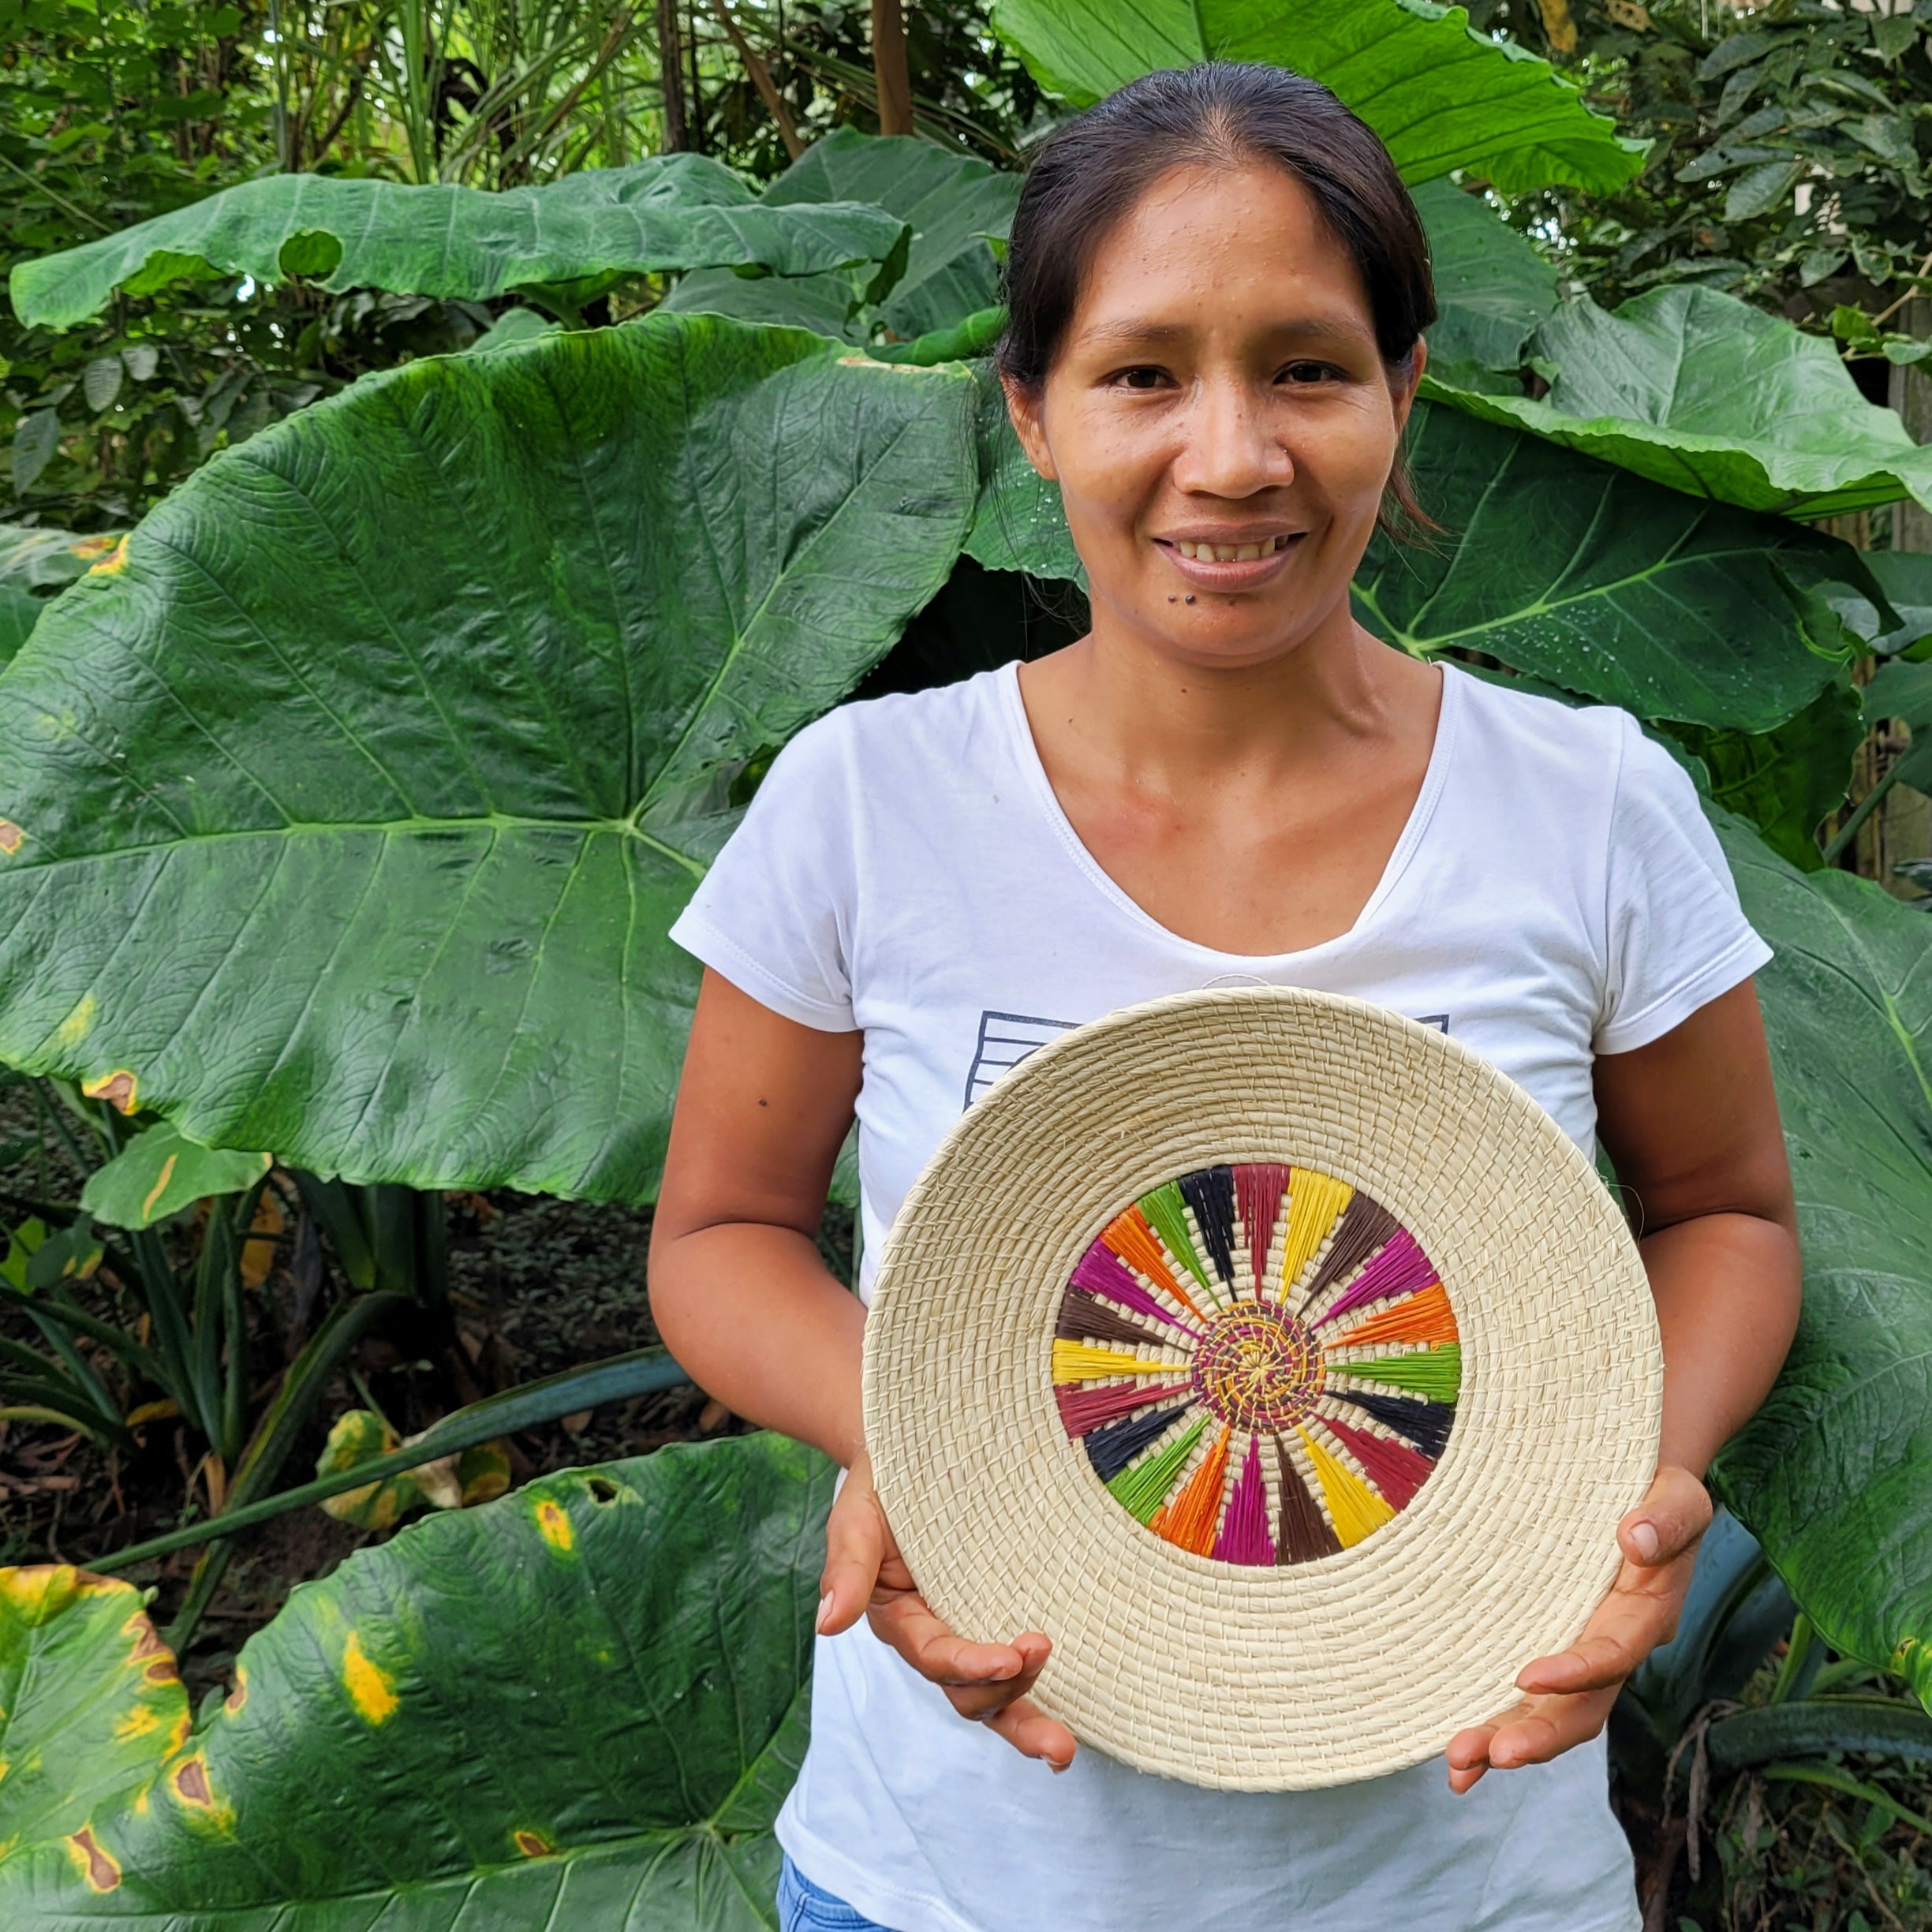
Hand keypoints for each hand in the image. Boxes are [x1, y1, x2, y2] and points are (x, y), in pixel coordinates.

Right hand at [816, 1450, 1078, 1771]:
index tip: (1013, 1658)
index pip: (936, 1657)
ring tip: (1068, 1733)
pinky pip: (1023, 1661)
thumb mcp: (856, 1519)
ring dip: (1033, 1715)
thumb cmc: (881, 1485)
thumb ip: (846, 1570)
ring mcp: (973, 1627)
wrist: (913, 1453)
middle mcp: (938, 1635)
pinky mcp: (1004, 1609)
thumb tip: (828, 1625)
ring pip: (1000, 1695)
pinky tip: (1081, 1708)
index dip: (972, 1666)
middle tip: (1060, 1740)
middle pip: (971, 1697)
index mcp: (901, 1620)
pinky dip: (1046, 1689)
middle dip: (1015, 1718)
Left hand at [1445, 1463, 1711, 1793]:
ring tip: (1459, 1764)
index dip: (1577, 1670)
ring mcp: (1581, 1649)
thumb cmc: (1658, 1489)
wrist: (1639, 1484)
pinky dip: (1494, 1723)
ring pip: (1550, 1712)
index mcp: (1647, 1613)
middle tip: (1491, 1754)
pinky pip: (1527, 1695)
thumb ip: (1666, 1518)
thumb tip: (1636, 1540)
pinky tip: (1457, 1757)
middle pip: (1582, 1706)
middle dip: (1538, 1735)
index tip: (1528, 1677)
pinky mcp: (1551, 1641)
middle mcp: (1614, 1643)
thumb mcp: (1677, 1495)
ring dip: (1506, 1740)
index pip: (1614, 1652)